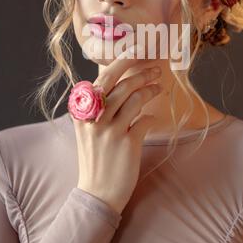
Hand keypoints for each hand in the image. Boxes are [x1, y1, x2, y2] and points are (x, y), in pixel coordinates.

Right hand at [71, 47, 162, 214]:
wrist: (97, 193)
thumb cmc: (95, 158)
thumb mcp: (87, 130)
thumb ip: (97, 107)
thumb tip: (114, 84)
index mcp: (82, 110)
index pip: (103, 77)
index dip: (122, 60)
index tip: (136, 49)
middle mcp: (94, 117)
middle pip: (121, 82)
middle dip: (140, 70)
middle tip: (155, 67)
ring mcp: (110, 130)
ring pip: (135, 97)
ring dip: (150, 89)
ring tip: (159, 86)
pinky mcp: (127, 143)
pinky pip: (145, 119)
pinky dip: (152, 115)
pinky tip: (153, 116)